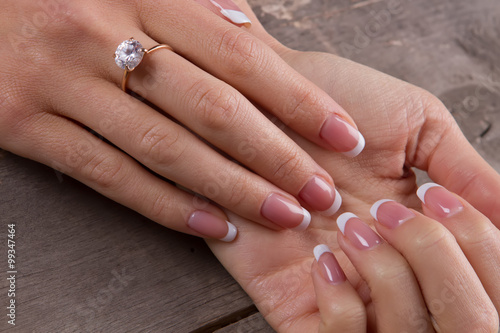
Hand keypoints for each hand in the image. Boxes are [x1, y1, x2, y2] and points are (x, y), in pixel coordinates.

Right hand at [0, 0, 365, 240]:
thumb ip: (196, 8)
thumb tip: (256, 42)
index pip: (240, 55)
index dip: (297, 100)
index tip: (341, 135)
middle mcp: (101, 34)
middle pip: (211, 109)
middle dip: (275, 155)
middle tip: (319, 190)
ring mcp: (60, 82)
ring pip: (166, 150)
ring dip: (232, 189)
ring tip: (282, 215)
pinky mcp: (24, 123)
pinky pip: (108, 175)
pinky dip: (166, 206)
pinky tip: (213, 225)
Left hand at [208, 49, 499, 331]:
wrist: (261, 98)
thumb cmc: (335, 103)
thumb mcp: (417, 124)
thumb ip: (467, 171)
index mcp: (421, 235)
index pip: (475, 283)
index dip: (479, 257)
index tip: (444, 208)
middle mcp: (385, 270)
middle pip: (446, 320)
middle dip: (437, 272)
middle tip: (394, 215)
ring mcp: (339, 289)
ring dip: (391, 289)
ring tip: (356, 229)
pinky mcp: (287, 298)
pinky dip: (342, 314)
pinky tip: (324, 258)